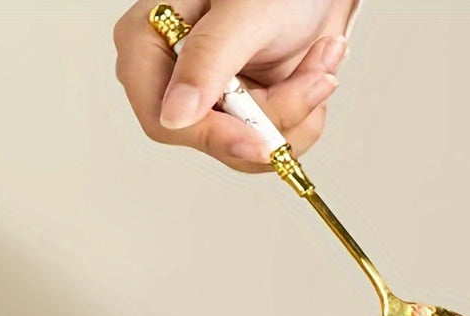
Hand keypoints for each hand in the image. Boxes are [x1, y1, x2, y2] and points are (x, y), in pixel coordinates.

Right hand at [113, 0, 353, 171]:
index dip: (214, 138)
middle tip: (318, 76)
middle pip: (219, 141)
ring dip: (301, 108)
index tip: (261, 143)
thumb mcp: (242, 13)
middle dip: (278, 114)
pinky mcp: (247, 114)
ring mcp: (214, 101)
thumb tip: (174, 116)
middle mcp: (175, 80)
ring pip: (254, 148)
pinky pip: (276, 142)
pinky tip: (315, 68)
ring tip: (321, 58)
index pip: (163, 120)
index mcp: (148, 46)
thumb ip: (206, 60)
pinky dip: (308, 110)